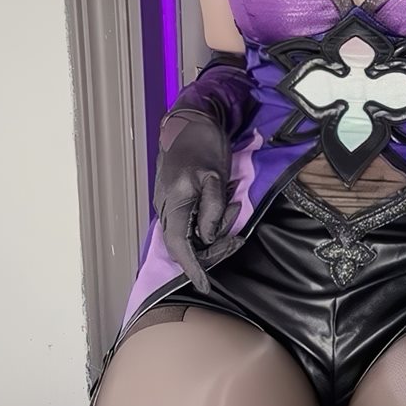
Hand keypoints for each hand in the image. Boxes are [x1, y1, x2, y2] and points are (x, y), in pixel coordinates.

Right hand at [153, 111, 241, 294]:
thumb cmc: (203, 143)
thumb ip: (212, 209)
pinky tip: (226, 205)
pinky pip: (191, 221)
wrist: (191, 119)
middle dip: (214, 248)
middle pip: (185, 244)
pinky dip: (210, 220)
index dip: (192, 268)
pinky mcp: (176, 198)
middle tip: (238, 239)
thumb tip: (209, 237)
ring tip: (235, 209)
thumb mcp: (214, 176)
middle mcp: (167, 207)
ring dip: (215, 231)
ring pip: (189, 234)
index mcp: (174, 202)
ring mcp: (170, 202)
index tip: (204, 285)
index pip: (180, 246)